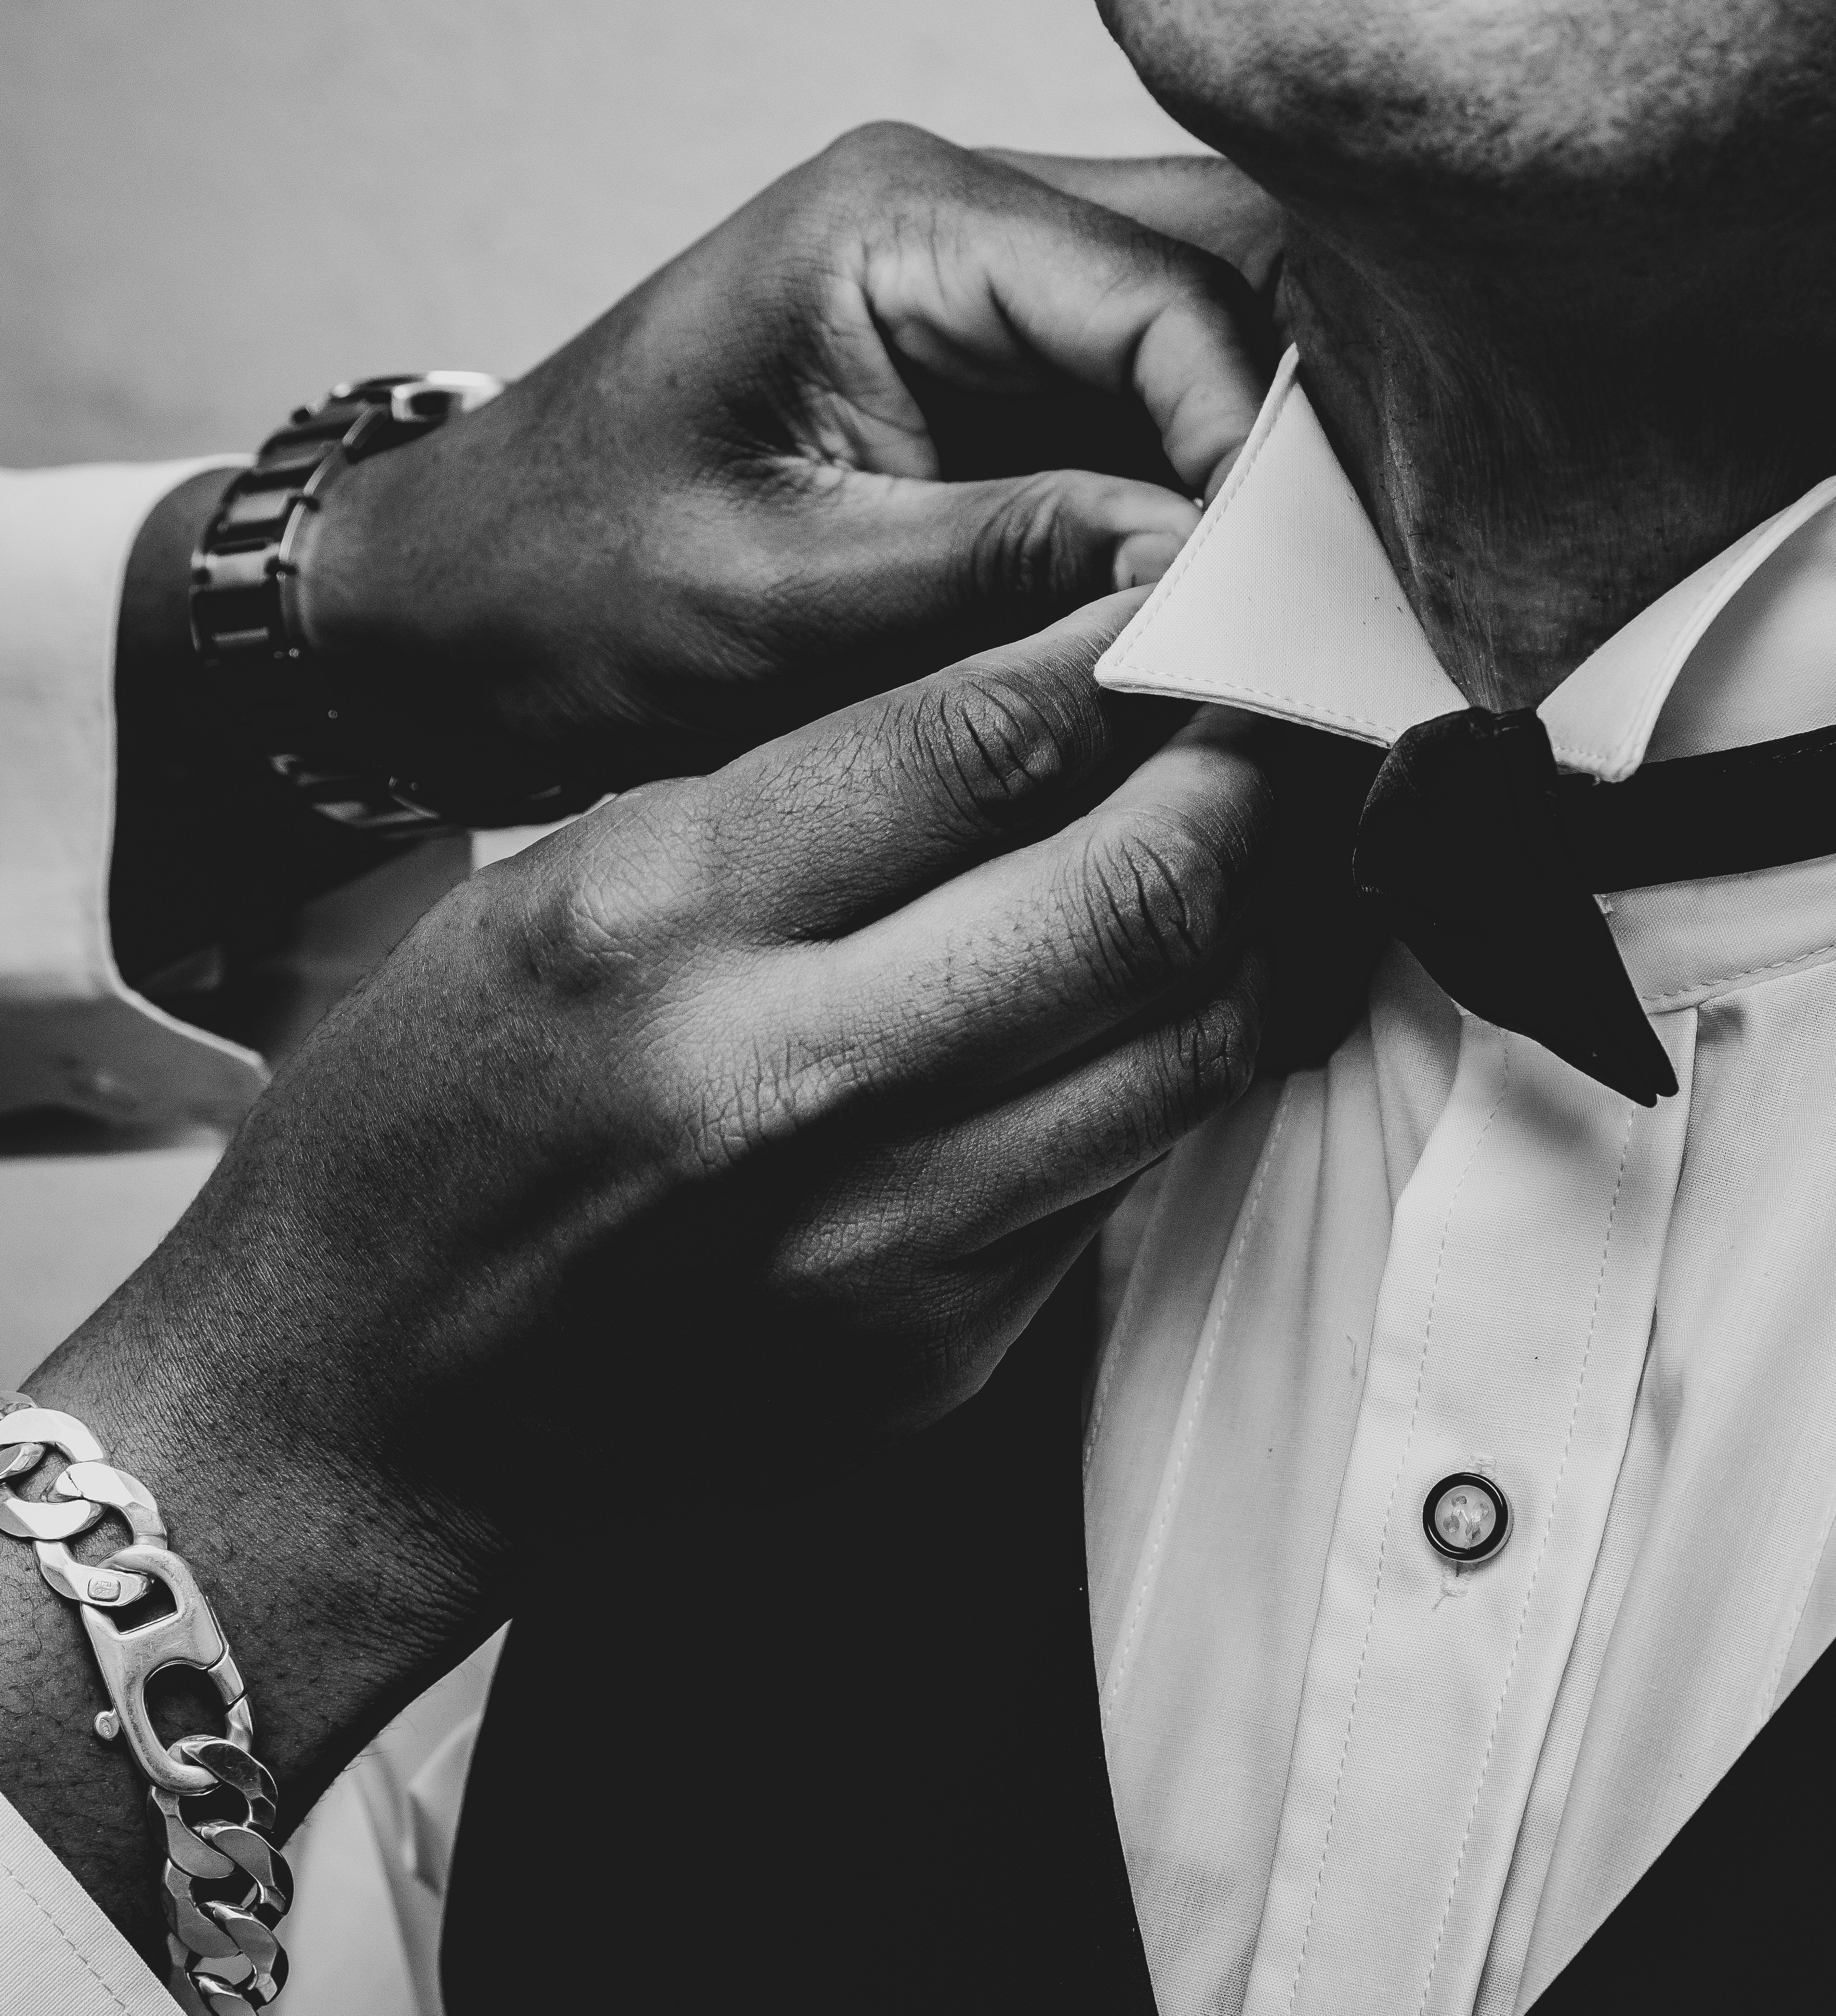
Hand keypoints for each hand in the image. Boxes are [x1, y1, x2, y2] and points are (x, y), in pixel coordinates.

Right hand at [17, 601, 1270, 1945]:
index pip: (980, 738)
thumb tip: (1049, 705)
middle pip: (1135, 885)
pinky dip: (1183, 1065)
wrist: (362, 1405)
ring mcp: (880, 1240)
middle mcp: (784, 1079)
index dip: (1132, 654)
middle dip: (1255, 773)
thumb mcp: (563, 885)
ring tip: (1294, 842)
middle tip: (1292, 712)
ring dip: (1276, 923)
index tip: (1194, 610)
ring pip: (1191, 1042)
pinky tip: (1188, 999)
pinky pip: (1130, 1173)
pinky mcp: (941, 1352)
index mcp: (658, 919)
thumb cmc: (440, 1115)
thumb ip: (799, 801)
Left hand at [293, 123, 1282, 804]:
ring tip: (1308, 601)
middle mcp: (961, 204)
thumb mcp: (779, 598)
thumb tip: (1209, 574)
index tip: (1296, 598)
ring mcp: (988, 271)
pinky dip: (1211, 480)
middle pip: (1231, 267)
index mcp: (895, 219)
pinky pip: (1160, 387)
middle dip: (1300, 428)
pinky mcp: (998, 357)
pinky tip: (1243, 585)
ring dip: (1270, 454)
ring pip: (1220, 321)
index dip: (1257, 446)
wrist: (454, 600)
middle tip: (1345, 593)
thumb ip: (1001, 567)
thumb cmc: (573, 589)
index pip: (1170, 293)